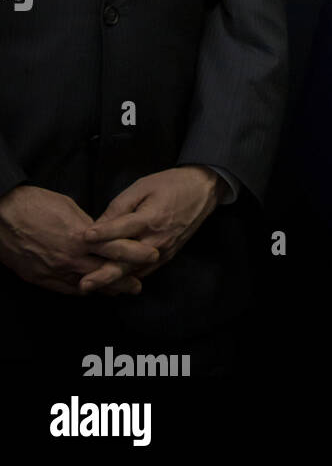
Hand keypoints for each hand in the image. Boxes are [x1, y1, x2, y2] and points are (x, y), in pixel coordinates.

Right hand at [0, 184, 150, 295]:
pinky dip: (80, 290)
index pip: (116, 248)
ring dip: (103, 288)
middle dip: (124, 279)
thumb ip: (88, 225)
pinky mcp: (40, 278)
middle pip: (105, 272)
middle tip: (138, 286)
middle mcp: (70, 257)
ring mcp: (54, 270)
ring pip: (86, 284)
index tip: (151, 256)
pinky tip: (89, 292)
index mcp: (81, 236)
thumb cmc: (37, 205)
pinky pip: (65, 289)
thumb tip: (101, 234)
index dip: (135, 254)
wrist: (3, 216)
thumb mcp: (70, 208)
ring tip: (119, 292)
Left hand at [82, 167, 222, 292]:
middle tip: (83, 285)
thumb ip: (120, 206)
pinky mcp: (167, 256)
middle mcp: (157, 239)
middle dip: (104, 275)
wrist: (203, 190)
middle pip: (127, 261)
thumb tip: (98, 225)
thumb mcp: (143, 186)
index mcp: (151, 217)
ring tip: (91, 288)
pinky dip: (127, 279)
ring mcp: (163, 250)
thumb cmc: (170, 184)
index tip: (84, 238)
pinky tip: (111, 284)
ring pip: (134, 271)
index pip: (123, 228)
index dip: (103, 232)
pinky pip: (144, 272)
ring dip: (113, 281)